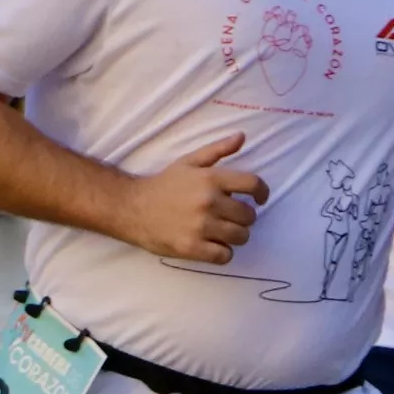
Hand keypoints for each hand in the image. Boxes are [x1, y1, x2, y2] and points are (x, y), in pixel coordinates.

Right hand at [129, 131, 267, 264]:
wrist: (132, 208)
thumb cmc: (164, 185)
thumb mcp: (189, 162)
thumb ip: (217, 150)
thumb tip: (241, 137)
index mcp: (210, 179)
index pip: (253, 184)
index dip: (262, 193)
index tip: (259, 199)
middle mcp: (209, 202)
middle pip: (249, 216)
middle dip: (244, 217)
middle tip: (231, 217)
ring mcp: (201, 226)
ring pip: (240, 237)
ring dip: (235, 236)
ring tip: (222, 232)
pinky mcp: (192, 248)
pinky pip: (225, 256)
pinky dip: (223, 253)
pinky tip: (213, 246)